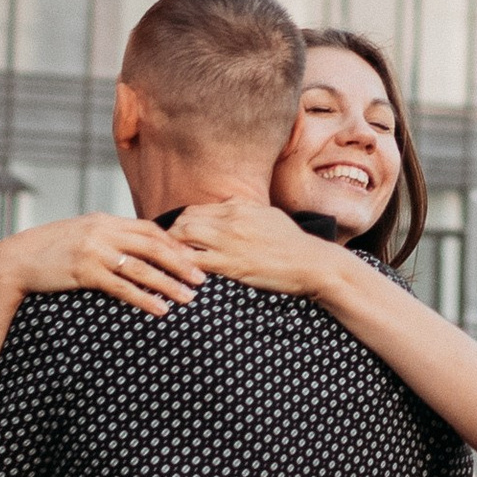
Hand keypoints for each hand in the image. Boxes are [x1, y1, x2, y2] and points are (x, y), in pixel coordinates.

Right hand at [0, 214, 200, 318]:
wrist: (14, 261)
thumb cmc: (48, 253)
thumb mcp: (80, 236)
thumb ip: (106, 239)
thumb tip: (131, 250)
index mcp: (104, 220)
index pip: (149, 229)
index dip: (175, 244)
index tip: (194, 258)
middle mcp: (102, 231)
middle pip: (153, 244)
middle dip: (181, 261)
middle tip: (202, 278)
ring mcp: (94, 250)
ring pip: (143, 267)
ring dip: (169, 283)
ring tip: (189, 298)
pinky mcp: (84, 271)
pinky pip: (122, 287)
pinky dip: (144, 298)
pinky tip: (160, 309)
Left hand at [170, 196, 339, 296]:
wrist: (310, 262)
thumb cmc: (292, 241)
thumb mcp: (268, 213)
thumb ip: (244, 206)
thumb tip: (227, 202)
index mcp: (238, 208)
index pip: (195, 209)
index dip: (180, 222)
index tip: (175, 235)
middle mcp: (230, 221)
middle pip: (185, 221)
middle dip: (171, 234)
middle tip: (167, 249)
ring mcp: (229, 243)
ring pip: (184, 238)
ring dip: (172, 249)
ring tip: (168, 261)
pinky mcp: (232, 265)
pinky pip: (196, 263)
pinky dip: (182, 267)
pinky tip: (178, 274)